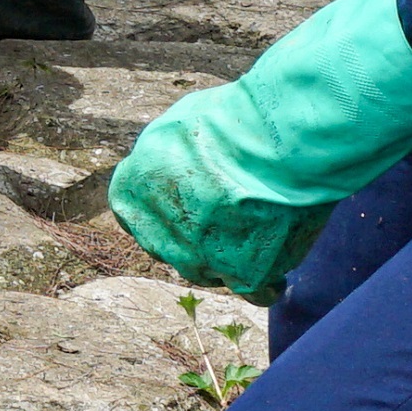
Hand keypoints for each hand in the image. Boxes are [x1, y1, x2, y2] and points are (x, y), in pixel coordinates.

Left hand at [108, 0, 411, 299]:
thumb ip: (167, 155)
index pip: (132, 212)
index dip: (160, 209)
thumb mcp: (181, 125)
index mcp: (132, 190)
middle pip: (169, 246)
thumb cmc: (235, 120)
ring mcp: (197, 258)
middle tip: (227, 216)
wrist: (279, 140)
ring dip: (227, 257)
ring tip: (259, 233)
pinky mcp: (240, 274)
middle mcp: (156, 231)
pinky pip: (253, 290)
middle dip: (193, 235)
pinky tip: (278, 271)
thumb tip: (172, 164)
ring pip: (207, 270)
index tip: (185, 201)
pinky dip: (266, 282)